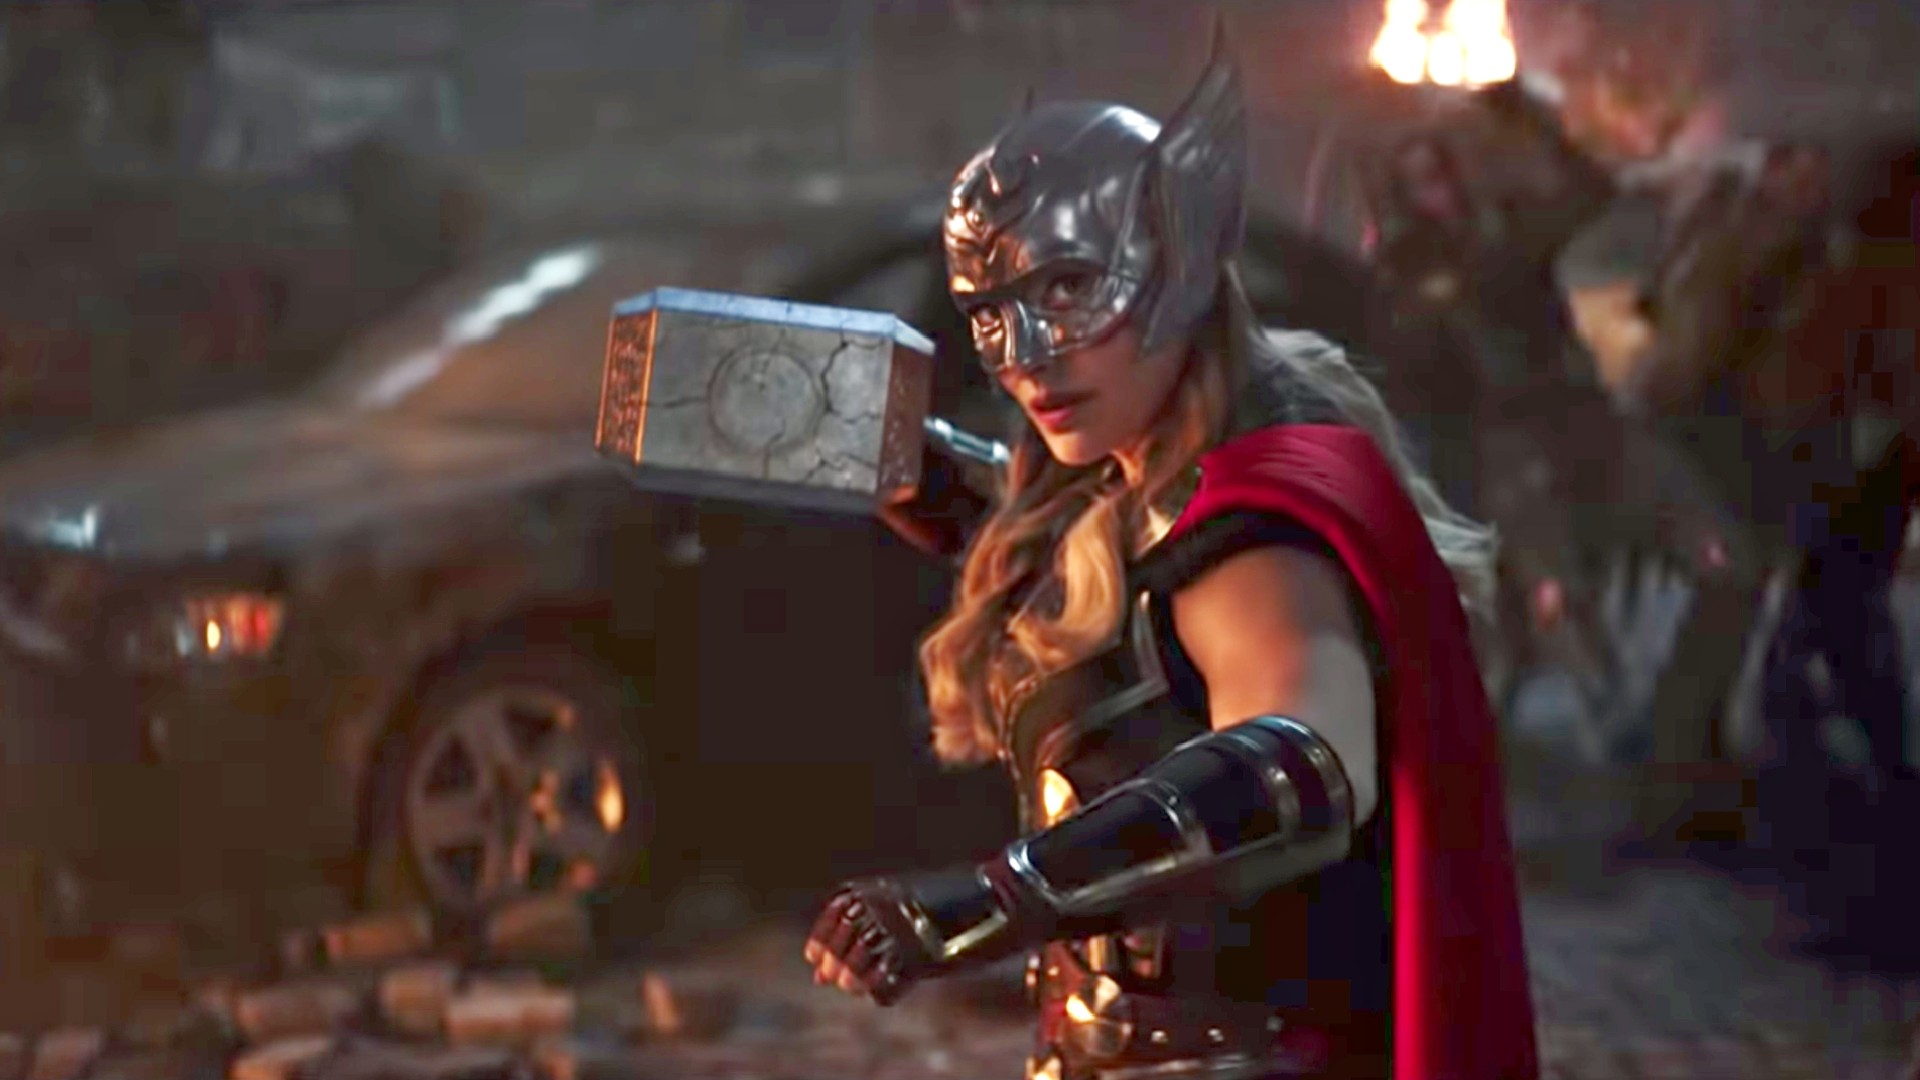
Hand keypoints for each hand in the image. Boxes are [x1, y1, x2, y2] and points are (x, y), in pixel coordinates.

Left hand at [802, 879, 932, 1005]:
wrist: (969, 908)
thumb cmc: (915, 914)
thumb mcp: (883, 913)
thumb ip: (849, 939)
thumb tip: (818, 977)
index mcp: (875, 889)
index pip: (835, 911)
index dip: (820, 937)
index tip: (812, 958)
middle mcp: (886, 902)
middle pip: (848, 933)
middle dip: (835, 960)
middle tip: (832, 979)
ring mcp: (905, 923)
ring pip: (866, 952)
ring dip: (854, 975)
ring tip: (851, 986)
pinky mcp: (923, 950)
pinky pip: (891, 971)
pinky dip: (880, 986)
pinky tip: (875, 992)